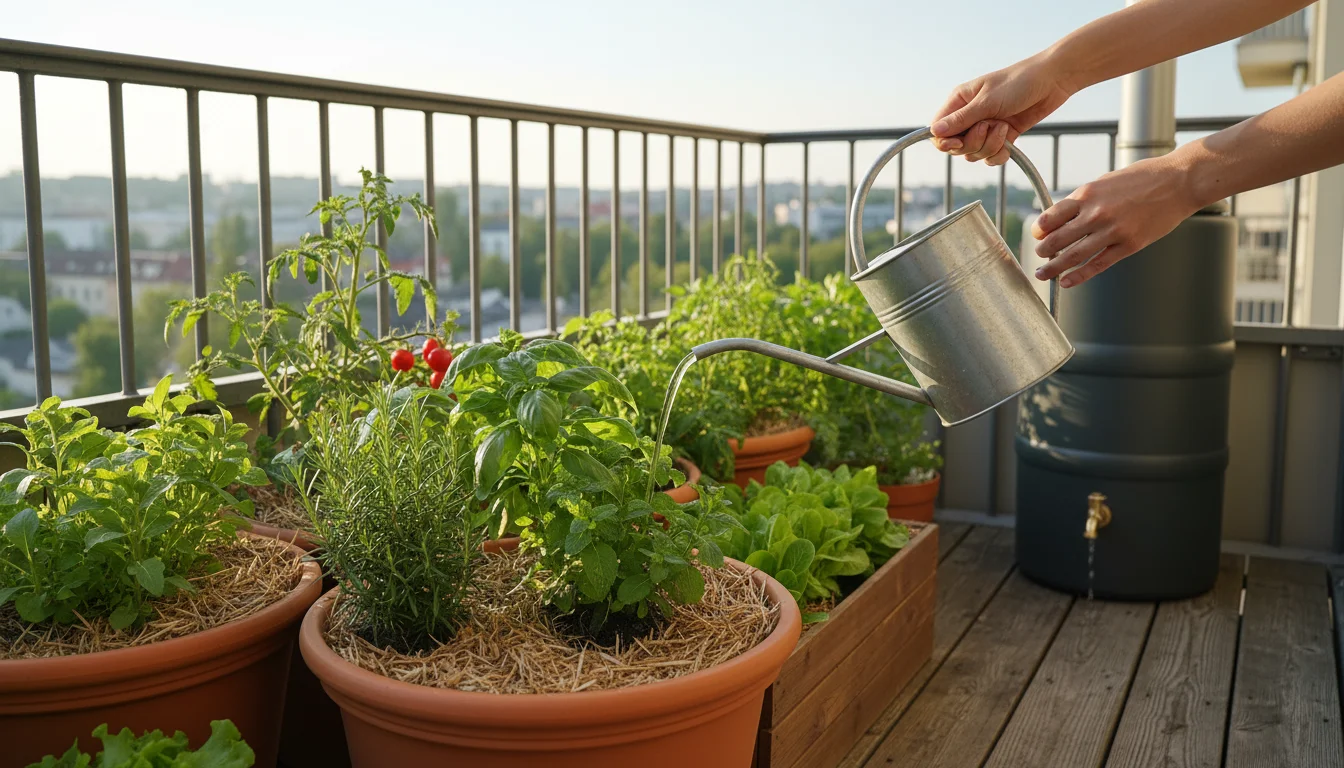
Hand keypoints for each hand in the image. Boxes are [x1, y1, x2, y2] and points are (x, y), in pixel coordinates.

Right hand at [930, 54, 1075, 165]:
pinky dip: (999, 154)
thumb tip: (934, 132)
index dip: (945, 142)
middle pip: (956, 147)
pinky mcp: (1001, 137)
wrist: (1052, 81)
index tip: (958, 143)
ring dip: (990, 146)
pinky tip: (1010, 141)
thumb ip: (961, 119)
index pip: (938, 131)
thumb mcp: (987, 101)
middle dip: (973, 143)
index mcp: (959, 102)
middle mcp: (969, 116)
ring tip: (1005, 127)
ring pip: (974, 154)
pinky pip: (991, 157)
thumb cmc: (1019, 82)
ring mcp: (985, 128)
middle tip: (989, 126)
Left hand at [1033, 154, 1199, 286]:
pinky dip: (1079, 275)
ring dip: (1054, 268)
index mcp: (1087, 194)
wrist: (1179, 181)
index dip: (1038, 230)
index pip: (1050, 217)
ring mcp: (1113, 231)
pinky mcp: (1129, 245)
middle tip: (1038, 257)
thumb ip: (1084, 200)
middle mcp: (1096, 213)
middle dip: (1043, 251)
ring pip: (1074, 256)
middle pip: (1058, 239)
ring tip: (1043, 274)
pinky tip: (1067, 282)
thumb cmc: (1143, 178)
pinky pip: (1098, 265)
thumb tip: (1061, 216)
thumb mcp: (1105, 181)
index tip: (1036, 236)